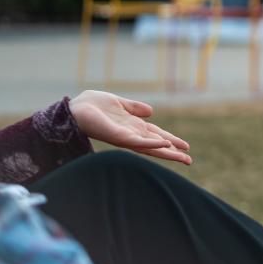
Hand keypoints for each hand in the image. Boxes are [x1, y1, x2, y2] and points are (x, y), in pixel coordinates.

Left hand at [68, 90, 191, 164]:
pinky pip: (138, 141)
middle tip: (189, 160)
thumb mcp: (118, 103)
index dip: (171, 140)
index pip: (156, 135)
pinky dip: (152, 143)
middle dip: (173, 153)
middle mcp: (131, 134)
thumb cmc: (90, 105)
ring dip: (167, 152)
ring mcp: (126, 137)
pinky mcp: (118, 137)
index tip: (185, 147)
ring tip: (183, 157)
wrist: (73, 109)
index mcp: (132, 126)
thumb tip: (151, 112)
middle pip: (157, 145)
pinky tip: (165, 144)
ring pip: (151, 147)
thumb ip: (134, 107)